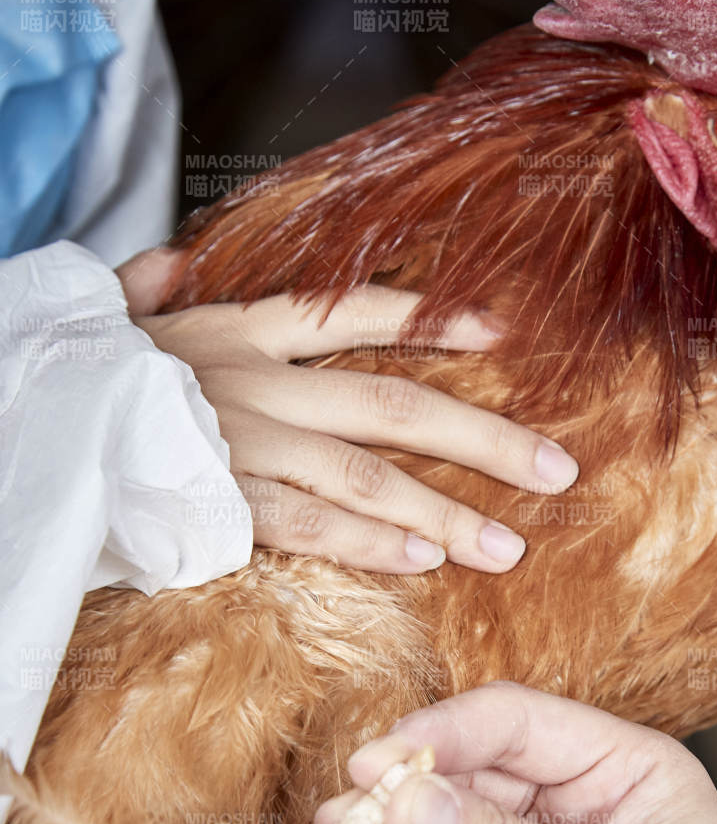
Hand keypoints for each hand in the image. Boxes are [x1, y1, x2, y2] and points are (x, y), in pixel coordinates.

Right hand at [116, 247, 577, 573]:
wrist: (20, 420)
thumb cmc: (75, 377)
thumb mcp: (113, 317)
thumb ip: (151, 289)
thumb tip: (166, 262)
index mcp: (241, 330)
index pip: (356, 314)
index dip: (433, 321)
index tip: (501, 336)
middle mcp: (255, 381)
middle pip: (393, 405)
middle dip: (483, 439)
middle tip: (556, 470)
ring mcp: (240, 443)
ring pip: (365, 475)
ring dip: (446, 512)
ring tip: (508, 545)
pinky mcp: (216, 502)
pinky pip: (309, 526)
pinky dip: (370, 544)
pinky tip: (425, 561)